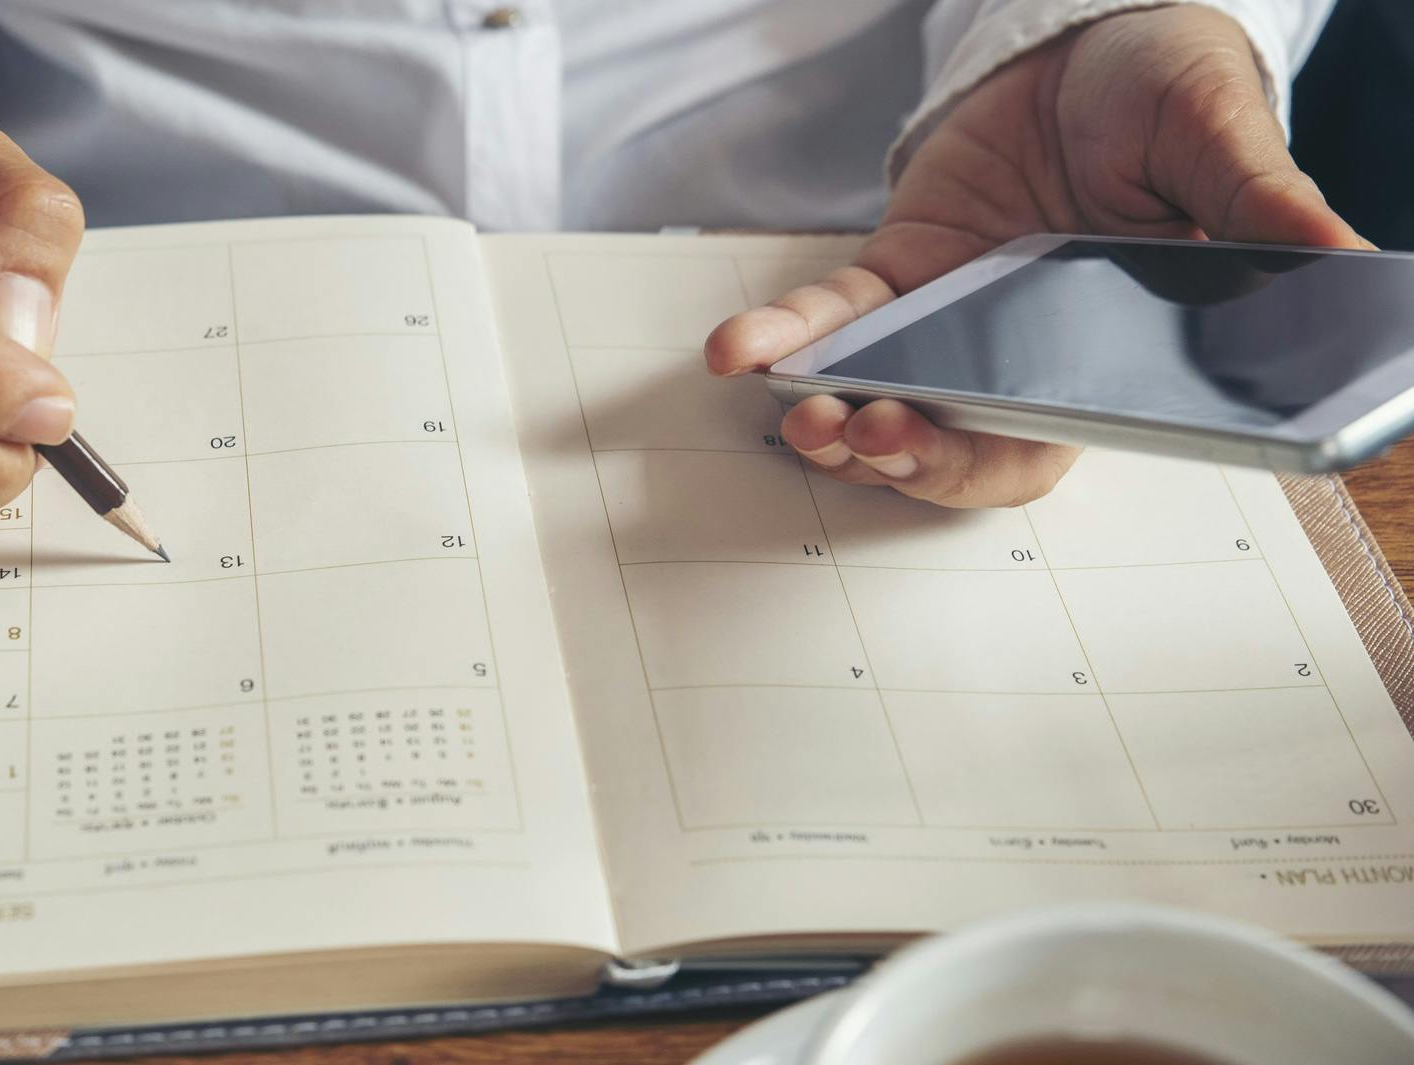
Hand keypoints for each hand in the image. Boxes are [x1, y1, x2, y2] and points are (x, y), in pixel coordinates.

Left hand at [707, 5, 1366, 506]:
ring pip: (880, 396)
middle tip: (866, 437)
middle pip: (952, 439)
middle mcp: (1020, 354)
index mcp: (1110, 353)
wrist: (1093, 42)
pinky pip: (832, 317)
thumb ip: (1261, 205)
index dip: (988, 461)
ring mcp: (949, 320)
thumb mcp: (1221, 141)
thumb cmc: (1171, 96)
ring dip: (832, 419)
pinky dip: (784, 336)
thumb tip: (1339, 259)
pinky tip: (740, 350)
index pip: (1046, 439)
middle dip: (902, 454)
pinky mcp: (897, 274)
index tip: (944, 455)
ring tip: (804, 416)